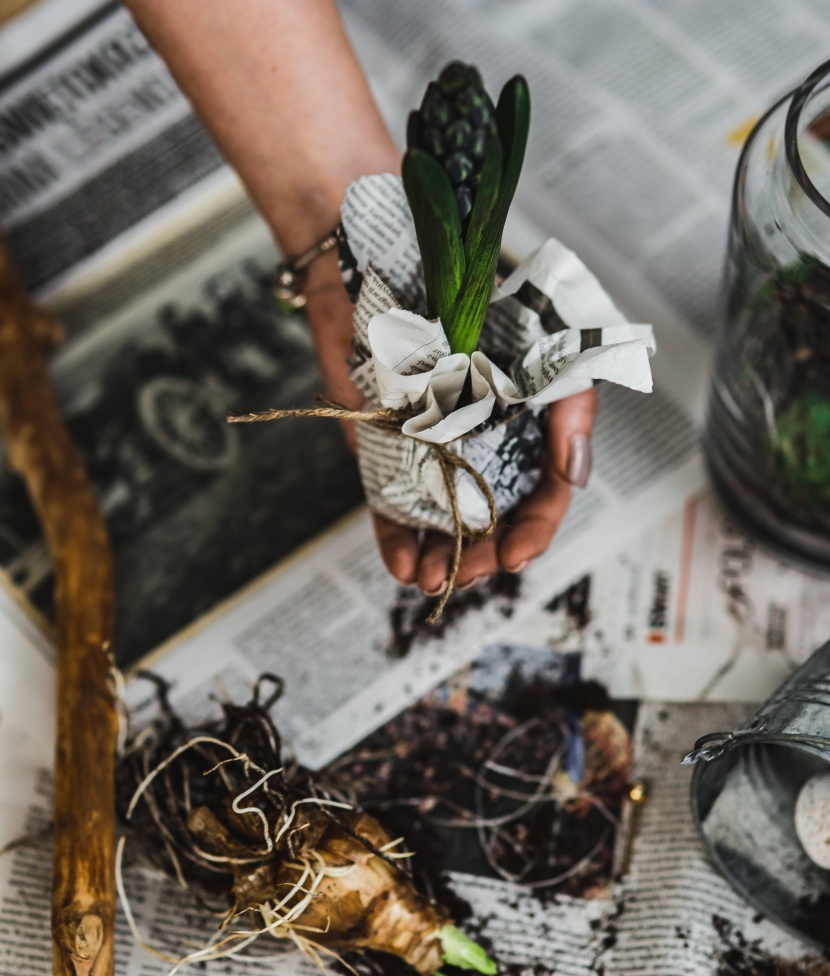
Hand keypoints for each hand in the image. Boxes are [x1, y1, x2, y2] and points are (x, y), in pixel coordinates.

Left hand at [304, 253, 597, 591]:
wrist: (387, 263)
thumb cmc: (475, 298)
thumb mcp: (544, 345)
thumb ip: (569, 406)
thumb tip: (574, 475)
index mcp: (526, 433)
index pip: (540, 498)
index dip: (533, 531)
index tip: (518, 554)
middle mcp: (482, 450)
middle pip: (491, 522)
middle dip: (482, 556)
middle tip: (469, 574)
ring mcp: (433, 454)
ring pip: (442, 526)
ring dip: (439, 561)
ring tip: (430, 582)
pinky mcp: (383, 452)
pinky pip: (391, 506)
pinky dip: (395, 540)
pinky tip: (402, 566)